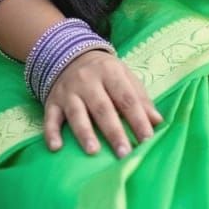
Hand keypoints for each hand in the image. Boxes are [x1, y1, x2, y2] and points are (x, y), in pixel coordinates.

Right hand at [43, 49, 163, 157]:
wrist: (70, 56)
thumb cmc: (105, 73)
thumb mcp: (125, 77)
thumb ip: (140, 98)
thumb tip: (158, 121)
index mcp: (110, 73)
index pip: (127, 98)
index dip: (138, 119)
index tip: (147, 140)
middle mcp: (88, 80)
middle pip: (103, 108)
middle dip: (114, 131)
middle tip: (124, 153)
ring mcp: (69, 91)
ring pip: (76, 113)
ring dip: (84, 132)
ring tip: (93, 152)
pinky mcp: (53, 101)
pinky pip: (50, 117)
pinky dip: (51, 132)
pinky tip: (55, 148)